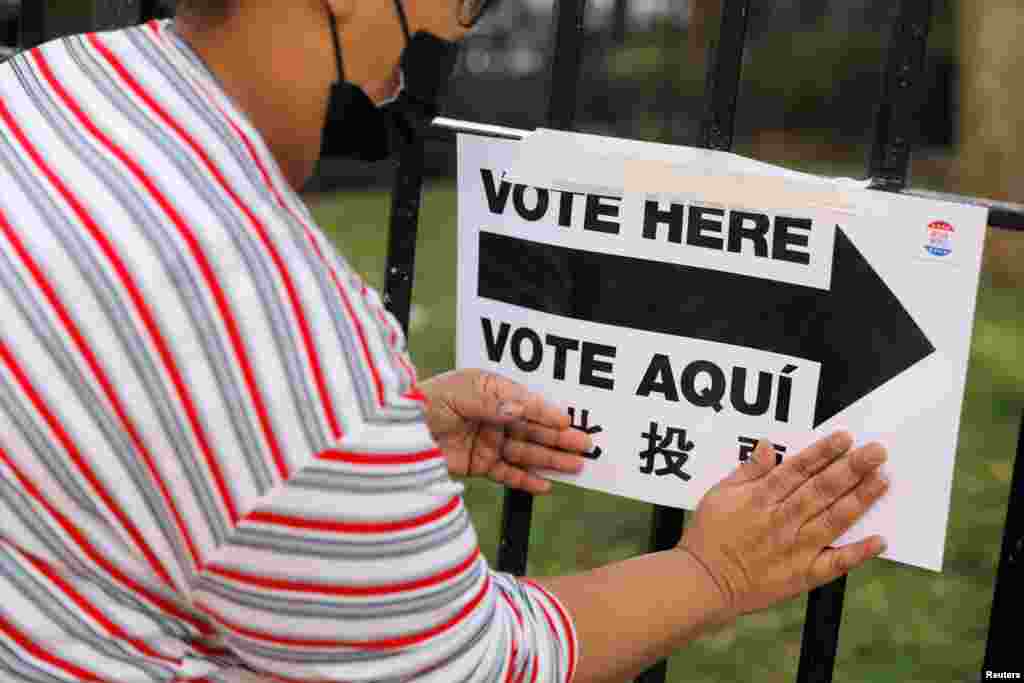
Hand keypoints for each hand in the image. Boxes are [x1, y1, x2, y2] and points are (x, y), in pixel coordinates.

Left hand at [418, 369, 590, 493]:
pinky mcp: (477, 464)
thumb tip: (522, 408)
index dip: (546, 412)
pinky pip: (507, 473)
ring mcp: (486, 441)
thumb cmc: (420, 403)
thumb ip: (491, 402)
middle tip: (584, 444)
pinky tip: (545, 484)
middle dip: (557, 437)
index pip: (524, 402)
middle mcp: (491, 415)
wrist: (390, 435)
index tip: (566, 421)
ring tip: (574, 465)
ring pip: (524, 451)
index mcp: (488, 391)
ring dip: (550, 458)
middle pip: (531, 428)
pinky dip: (525, 479)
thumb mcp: (457, 394)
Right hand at [678, 432, 888, 619]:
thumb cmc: (709, 535)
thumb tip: (769, 446)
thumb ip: (747, 470)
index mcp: (761, 498)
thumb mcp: (719, 494)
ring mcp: (796, 548)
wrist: (704, 582)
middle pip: (822, 490)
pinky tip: (879, 540)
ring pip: (834, 519)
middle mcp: (783, 520)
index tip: (845, 438)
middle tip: (877, 452)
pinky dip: (858, 553)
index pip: (798, 469)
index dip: (823, 452)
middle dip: (852, 468)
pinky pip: (835, 563)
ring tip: (882, 480)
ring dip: (861, 499)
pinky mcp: (803, 575)